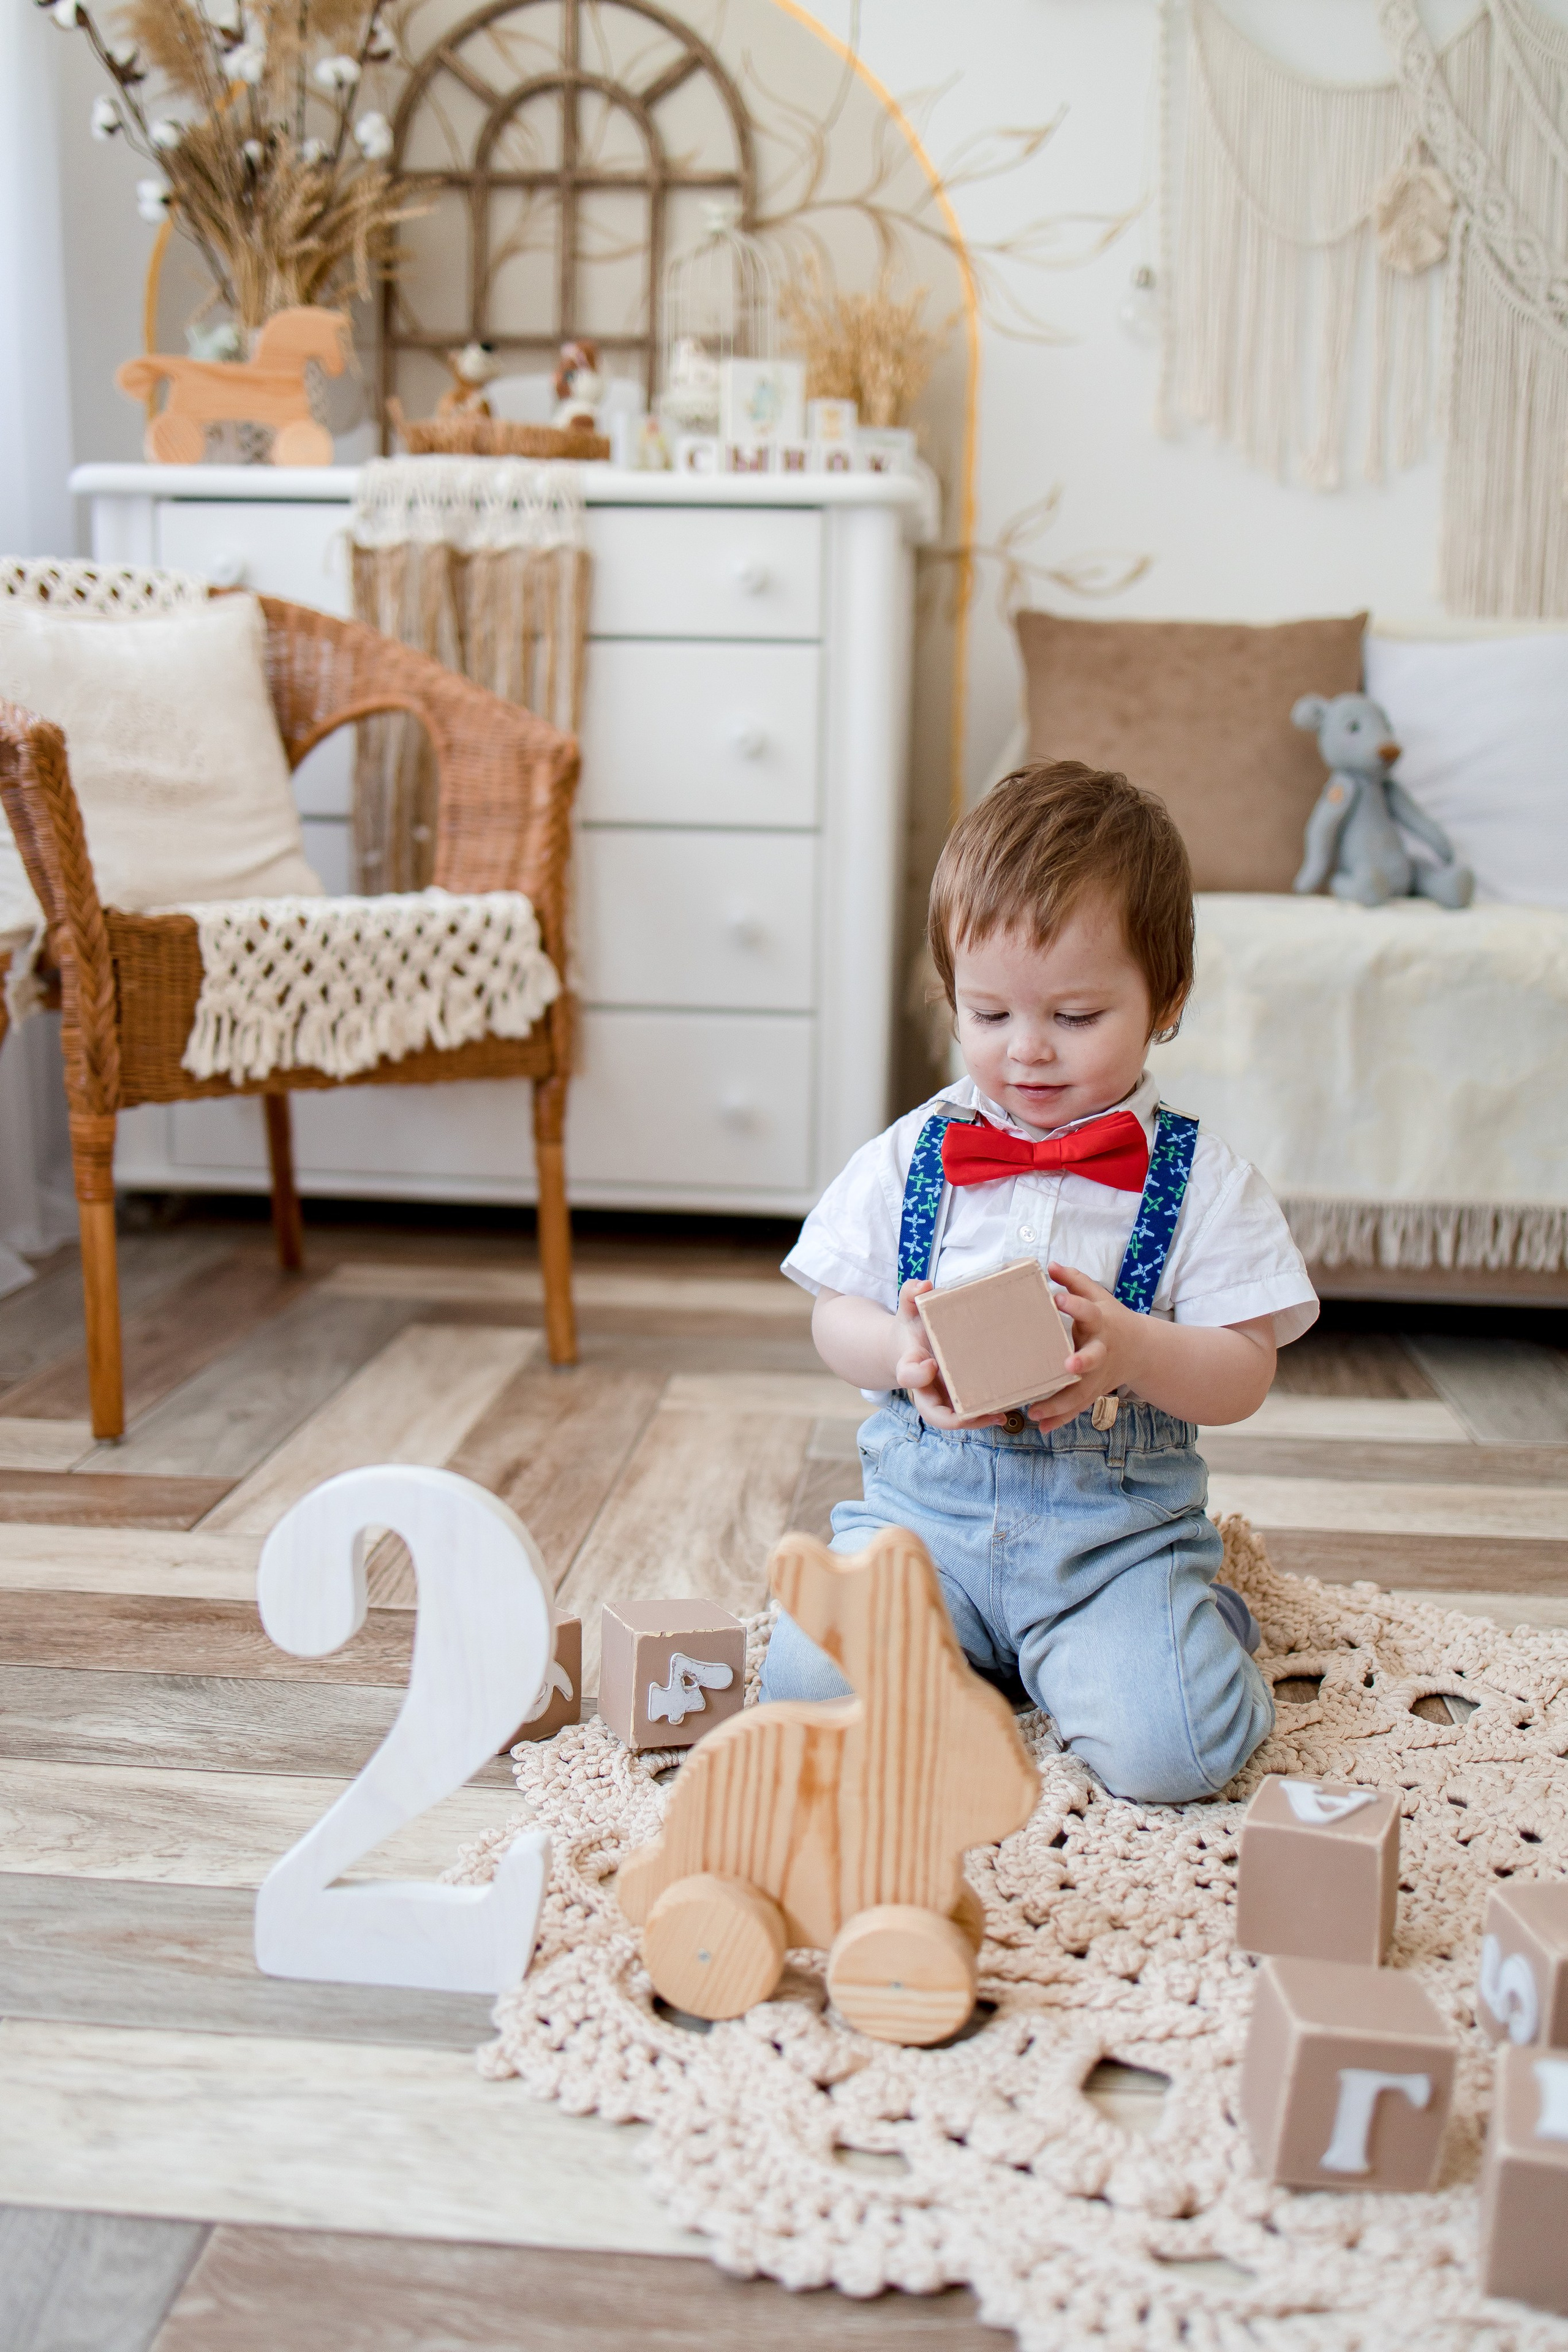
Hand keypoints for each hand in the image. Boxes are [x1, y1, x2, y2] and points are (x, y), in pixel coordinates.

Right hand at [892, 1279, 1004, 1429]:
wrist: (911, 1346)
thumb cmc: (913, 1327)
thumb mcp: (909, 1308)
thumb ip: (911, 1294)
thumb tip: (924, 1286)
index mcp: (910, 1363)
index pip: (906, 1375)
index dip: (916, 1375)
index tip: (931, 1364)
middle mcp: (925, 1387)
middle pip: (932, 1413)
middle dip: (954, 1419)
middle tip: (975, 1414)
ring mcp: (942, 1396)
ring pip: (954, 1419)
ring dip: (977, 1420)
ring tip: (1002, 1415)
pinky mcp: (957, 1398)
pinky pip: (969, 1413)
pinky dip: (986, 1414)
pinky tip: (1009, 1407)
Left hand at [1025, 1261, 1141, 1432]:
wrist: (1142, 1350)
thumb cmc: (1112, 1319)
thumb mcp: (1098, 1296)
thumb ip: (1075, 1281)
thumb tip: (1050, 1265)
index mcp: (1101, 1323)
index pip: (1089, 1311)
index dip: (1075, 1305)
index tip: (1058, 1298)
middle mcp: (1101, 1350)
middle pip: (1093, 1357)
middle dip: (1082, 1362)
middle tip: (1068, 1366)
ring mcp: (1099, 1374)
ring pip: (1082, 1391)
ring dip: (1061, 1403)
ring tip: (1036, 1411)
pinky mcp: (1095, 1391)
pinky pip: (1078, 1407)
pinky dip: (1062, 1418)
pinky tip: (1044, 1427)